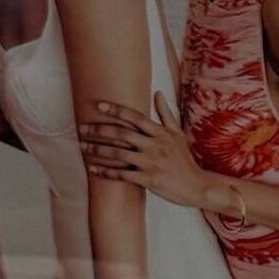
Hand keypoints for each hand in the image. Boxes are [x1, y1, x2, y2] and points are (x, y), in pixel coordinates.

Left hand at [82, 94, 213, 208]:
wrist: (196, 185)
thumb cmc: (185, 159)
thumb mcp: (177, 134)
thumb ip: (165, 114)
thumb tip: (158, 93)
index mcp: (161, 133)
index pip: (135, 117)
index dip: (116, 110)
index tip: (98, 106)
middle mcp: (155, 145)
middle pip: (122, 134)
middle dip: (99, 130)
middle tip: (82, 128)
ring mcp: (151, 162)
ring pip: (118, 154)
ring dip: (97, 150)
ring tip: (82, 147)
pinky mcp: (148, 179)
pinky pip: (121, 174)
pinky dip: (105, 171)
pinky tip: (93, 168)